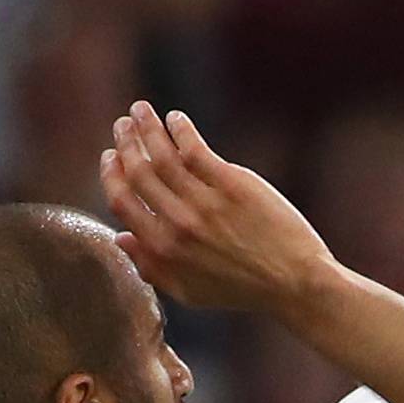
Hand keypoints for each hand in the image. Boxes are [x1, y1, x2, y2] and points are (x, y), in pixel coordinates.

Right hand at [99, 102, 335, 314]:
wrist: (292, 282)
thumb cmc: (240, 290)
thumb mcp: (189, 292)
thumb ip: (152, 268)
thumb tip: (120, 238)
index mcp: (163, 250)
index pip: (123, 202)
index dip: (112, 175)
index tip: (111, 156)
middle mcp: (179, 224)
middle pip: (139, 173)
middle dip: (125, 143)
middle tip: (123, 125)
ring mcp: (205, 203)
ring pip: (162, 155)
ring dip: (147, 127)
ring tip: (140, 110)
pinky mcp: (232, 185)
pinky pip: (195, 149)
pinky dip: (180, 129)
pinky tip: (176, 119)